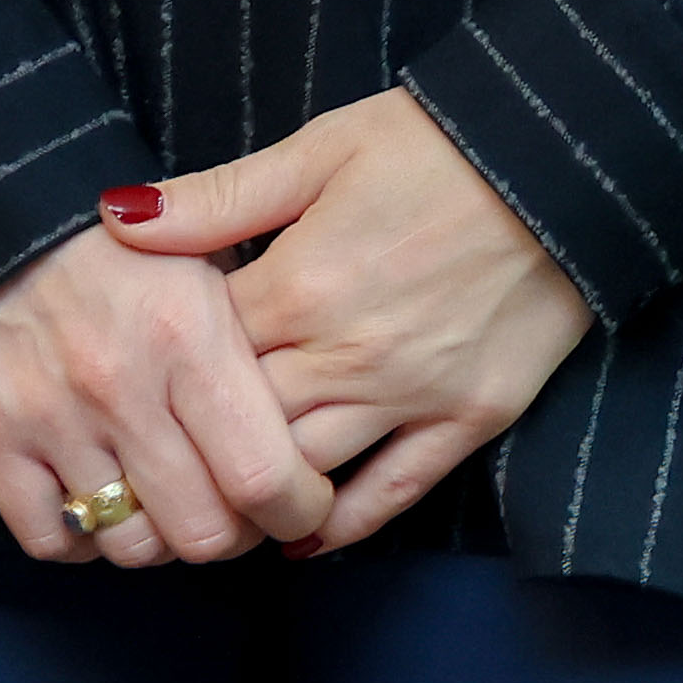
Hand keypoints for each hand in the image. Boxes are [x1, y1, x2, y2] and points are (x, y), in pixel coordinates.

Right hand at [0, 222, 334, 567]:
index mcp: (191, 336)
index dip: (298, 508)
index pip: (263, 476)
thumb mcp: (210, 252)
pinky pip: (51, 539)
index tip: (303, 500)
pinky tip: (104, 502)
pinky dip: (85, 538)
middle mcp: (121, 386)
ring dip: (161, 538)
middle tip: (239, 508)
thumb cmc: (123, 244)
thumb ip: (261, 332)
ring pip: (130, 546)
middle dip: (235, 533)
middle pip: (201, 531)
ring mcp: (49, 418)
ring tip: (171, 502)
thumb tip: (313, 414)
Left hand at [100, 92, 595, 553]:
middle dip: (190, 451)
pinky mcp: (469, 417)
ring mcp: (410, 393)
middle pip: (239, 428)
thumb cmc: (436, 143)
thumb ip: (218, 198)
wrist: (566, 158)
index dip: (161, 375)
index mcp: (300, 283)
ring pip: (305, 471)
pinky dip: (342, 526)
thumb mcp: (322, 148)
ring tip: (210, 509)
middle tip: (151, 470)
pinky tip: (300, 539)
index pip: (200, 357)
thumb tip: (116, 219)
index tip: (138, 382)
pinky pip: (394, 492)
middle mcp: (347, 353)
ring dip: (251, 496)